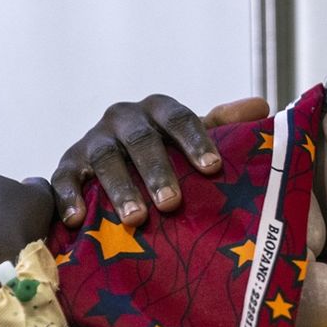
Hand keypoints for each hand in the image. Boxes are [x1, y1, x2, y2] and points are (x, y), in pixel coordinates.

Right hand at [51, 94, 270, 226]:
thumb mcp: (190, 143)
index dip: (195, 140)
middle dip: (156, 170)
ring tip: (136, 219)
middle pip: (139, 139)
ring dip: (120, 188)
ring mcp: (91, 142)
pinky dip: (69, 198)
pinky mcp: (66, 167)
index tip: (213, 168)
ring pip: (104, 159)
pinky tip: (77, 220)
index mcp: (156, 111)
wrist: (110, 171)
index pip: (177, 117)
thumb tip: (262, 106)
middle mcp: (122, 119)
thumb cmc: (164, 158)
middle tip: (172, 203)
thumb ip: (224, 126)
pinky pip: (64, 179)